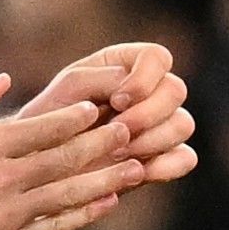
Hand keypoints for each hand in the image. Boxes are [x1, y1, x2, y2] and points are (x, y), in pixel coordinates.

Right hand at [0, 75, 145, 229]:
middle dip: (104, 142)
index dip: (79, 116)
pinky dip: (83, 214)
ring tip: (136, 167)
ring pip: (69, 193)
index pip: (45, 126)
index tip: (102, 106)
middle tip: (134, 129)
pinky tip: (105, 202)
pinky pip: (54, 228)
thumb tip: (4, 79)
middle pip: (66, 158)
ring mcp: (6, 215)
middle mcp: (0, 178)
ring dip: (107, 178)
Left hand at [16, 44, 197, 182]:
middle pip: (175, 90)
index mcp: (127, 65)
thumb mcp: (68, 89)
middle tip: (118, 131)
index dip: (144, 79)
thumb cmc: (50, 117)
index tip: (116, 101)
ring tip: (118, 153)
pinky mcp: (162, 157)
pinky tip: (138, 171)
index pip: (157, 57)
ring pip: (183, 124)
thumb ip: (102, 78)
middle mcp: (150, 91)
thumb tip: (133, 91)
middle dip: (147, 114)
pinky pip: (186, 158)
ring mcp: (160, 124)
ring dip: (153, 140)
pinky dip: (167, 165)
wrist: (42, 161)